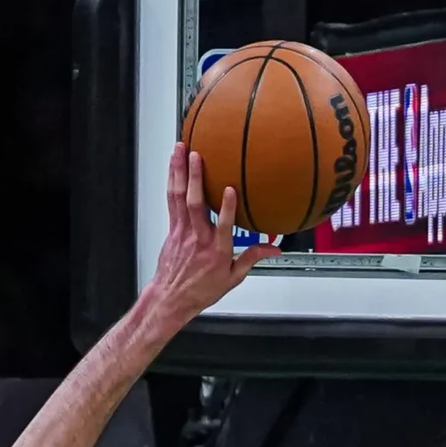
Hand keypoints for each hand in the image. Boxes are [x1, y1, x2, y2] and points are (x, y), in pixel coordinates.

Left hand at [139, 144, 272, 333]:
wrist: (172, 297)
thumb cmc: (200, 289)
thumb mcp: (232, 278)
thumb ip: (252, 258)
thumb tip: (274, 249)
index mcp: (216, 250)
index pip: (223, 226)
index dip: (226, 207)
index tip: (231, 189)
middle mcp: (198, 237)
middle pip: (195, 203)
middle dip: (194, 177)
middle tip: (195, 154)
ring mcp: (182, 230)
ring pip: (179, 197)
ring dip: (179, 171)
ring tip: (179, 149)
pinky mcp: (173, 228)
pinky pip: (172, 200)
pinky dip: (172, 180)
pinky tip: (172, 166)